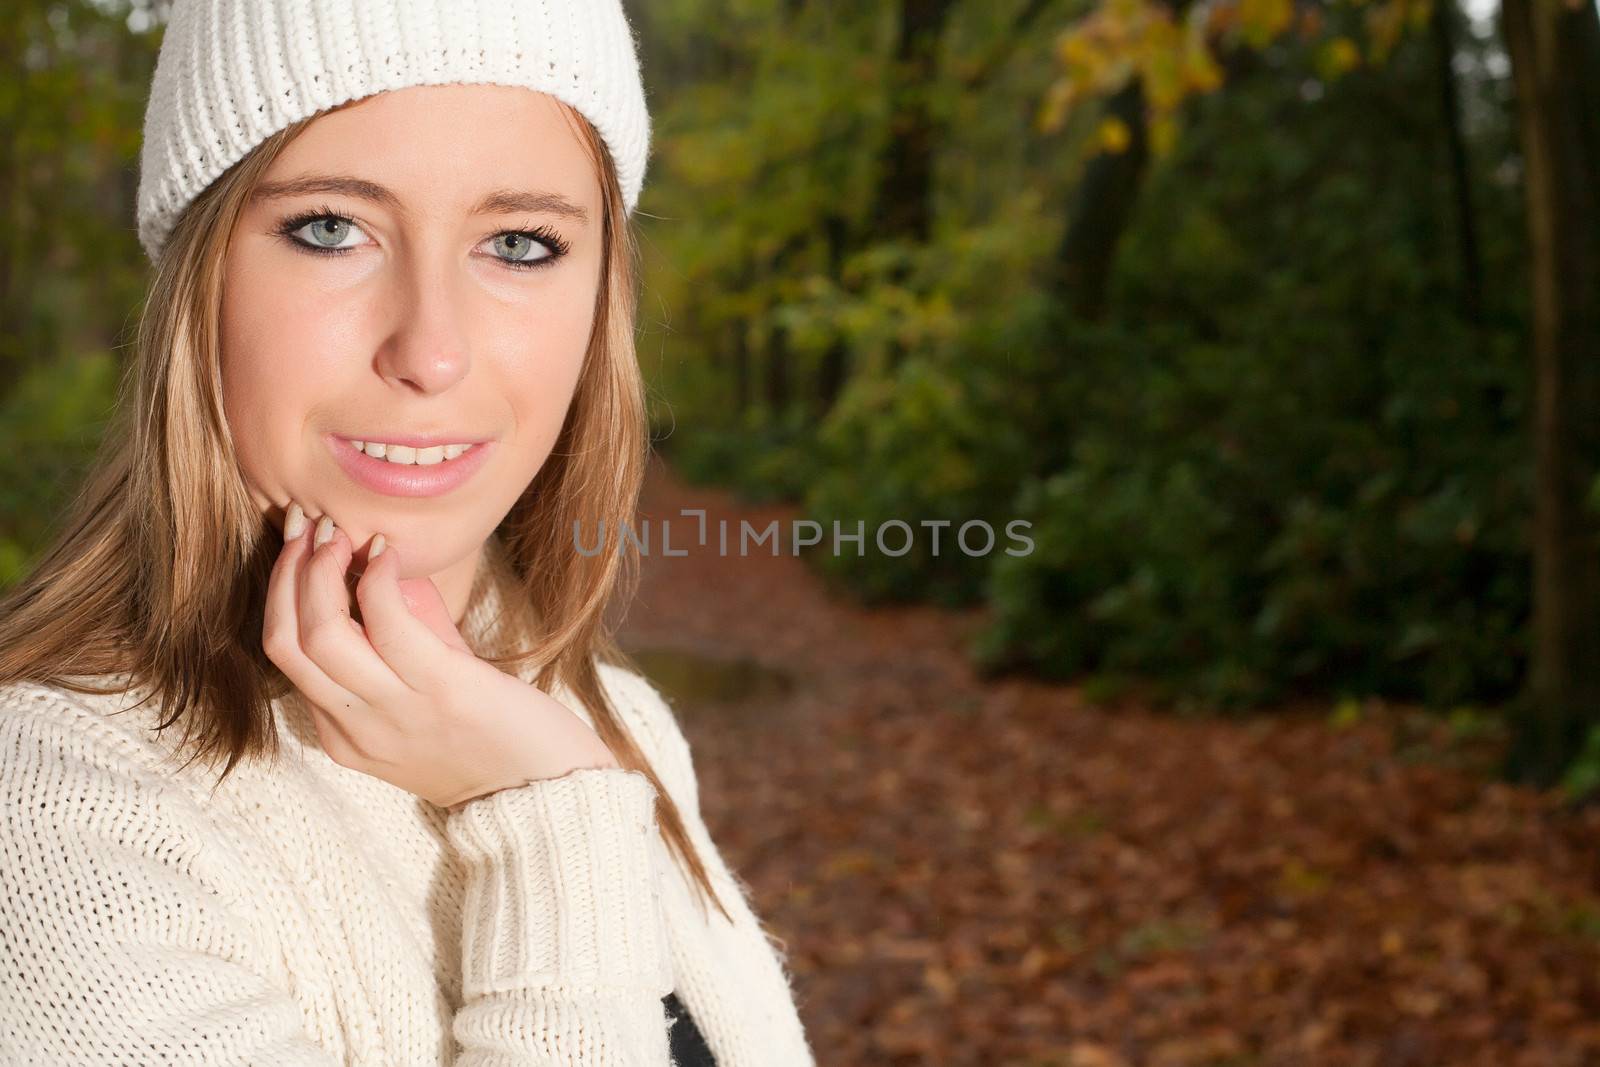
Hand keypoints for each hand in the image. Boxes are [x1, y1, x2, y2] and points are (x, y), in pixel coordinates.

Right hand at [262, 502, 620, 808]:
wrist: (546, 791)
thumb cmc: (491, 734)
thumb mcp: (423, 699)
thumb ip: (397, 646)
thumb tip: (375, 573)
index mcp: (344, 734)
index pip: (285, 654)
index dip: (280, 589)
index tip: (298, 544)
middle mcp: (357, 729)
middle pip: (287, 642)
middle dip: (287, 573)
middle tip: (307, 526)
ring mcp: (396, 713)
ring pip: (321, 634)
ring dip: (320, 570)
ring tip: (340, 534)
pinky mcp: (443, 690)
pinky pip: (388, 624)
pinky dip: (377, 578)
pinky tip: (386, 552)